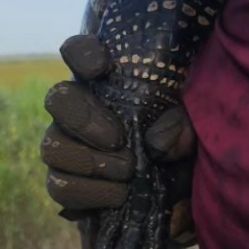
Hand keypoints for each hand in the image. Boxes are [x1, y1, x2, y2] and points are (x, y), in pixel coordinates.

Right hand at [41, 34, 193, 216]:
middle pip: (58, 100)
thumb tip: (154, 142)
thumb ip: (181, 125)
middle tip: (118, 140)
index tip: (100, 66)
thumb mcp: (196, 131)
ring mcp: (69, 147)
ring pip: (52, 147)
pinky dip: (88, 193)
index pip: (80, 52)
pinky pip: (59, 187)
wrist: (184, 194)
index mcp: (111, 84)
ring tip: (127, 174)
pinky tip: (118, 195)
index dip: (83, 54)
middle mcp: (82, 110)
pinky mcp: (70, 184)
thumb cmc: (187, 148)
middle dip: (85, 120)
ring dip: (89, 163)